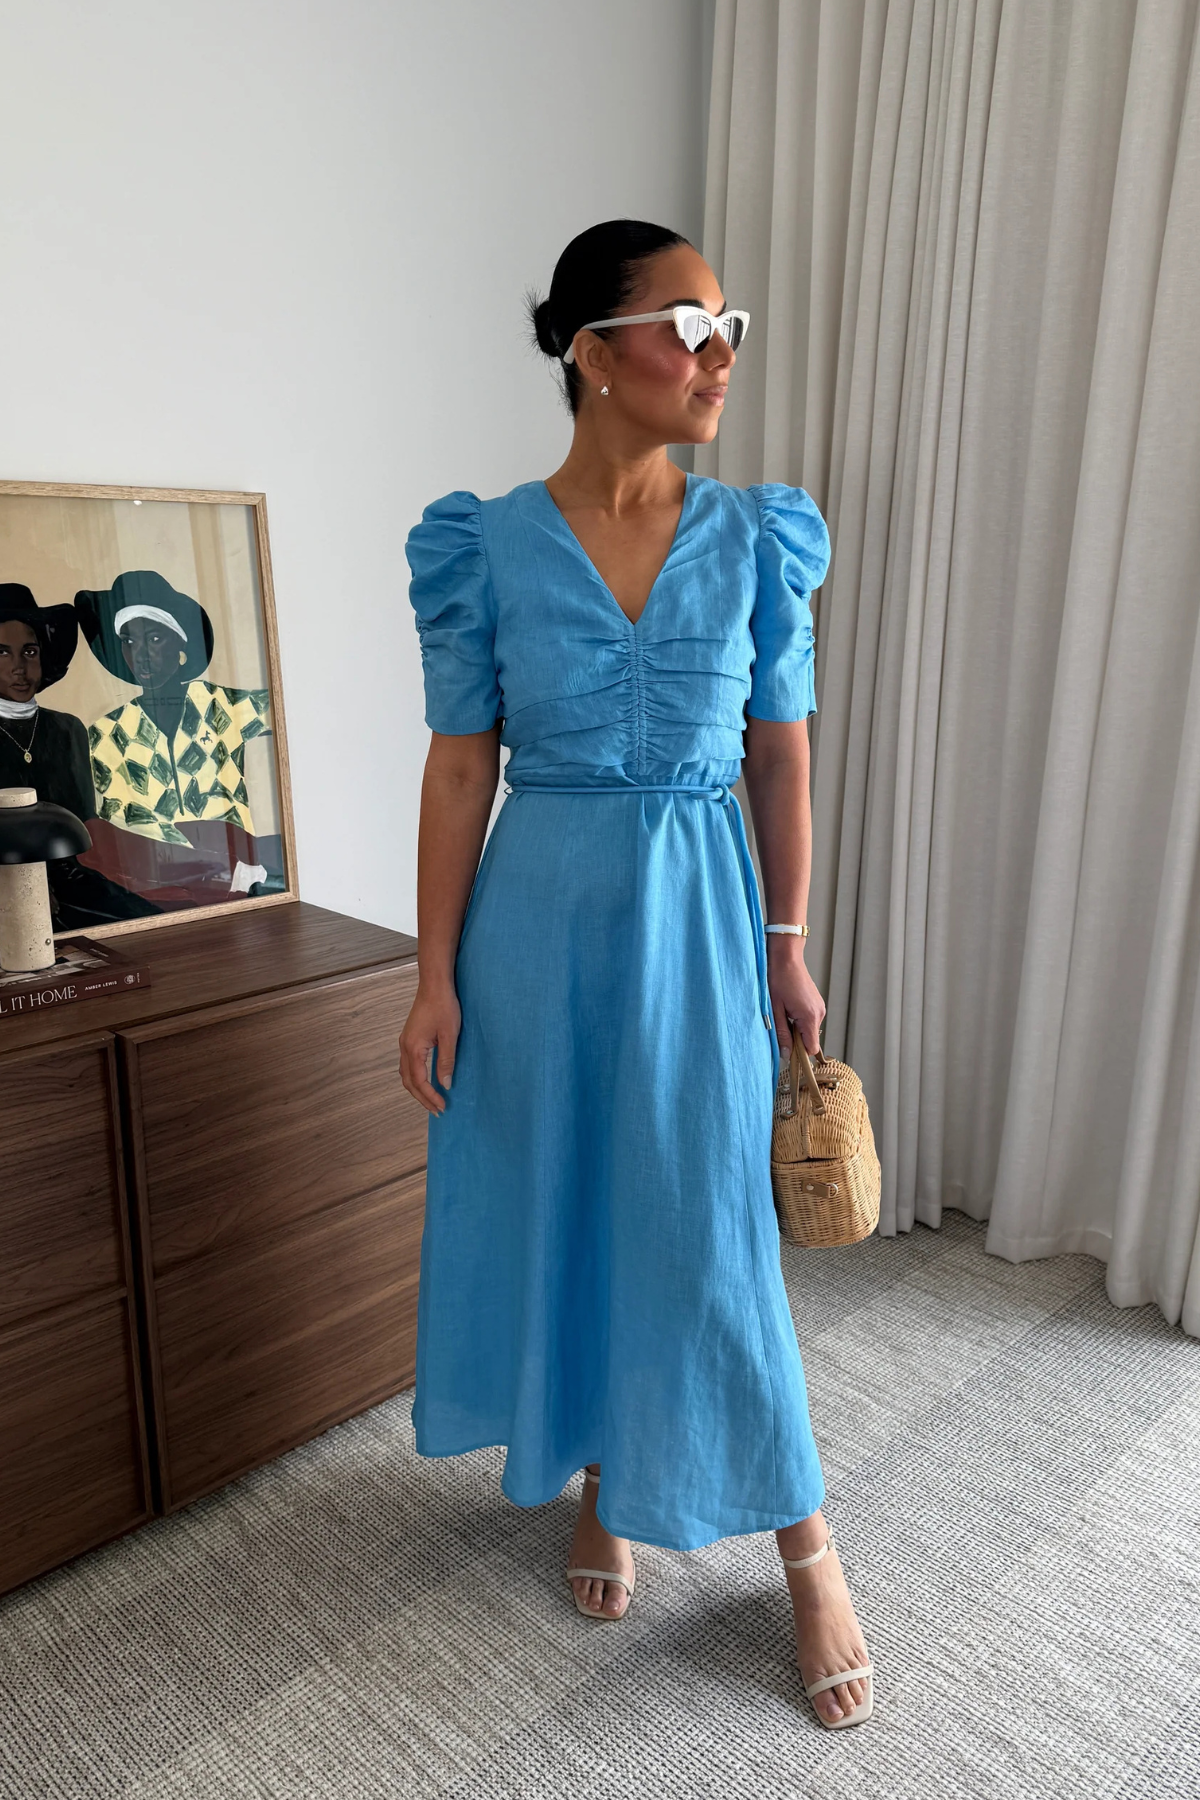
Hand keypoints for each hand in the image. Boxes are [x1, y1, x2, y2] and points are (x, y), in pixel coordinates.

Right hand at [399, 981, 460, 1114]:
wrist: (434, 984)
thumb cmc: (443, 1006)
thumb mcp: (449, 1035)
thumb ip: (446, 1061)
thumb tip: (445, 1084)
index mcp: (413, 1048)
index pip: (419, 1082)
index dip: (430, 1097)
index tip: (443, 1107)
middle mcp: (405, 1047)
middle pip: (409, 1082)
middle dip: (422, 1098)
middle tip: (437, 1110)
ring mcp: (405, 1042)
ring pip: (406, 1074)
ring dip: (418, 1089)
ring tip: (431, 1100)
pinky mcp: (410, 1038)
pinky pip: (408, 1064)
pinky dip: (415, 1077)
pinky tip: (426, 1080)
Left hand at [767, 941, 825, 1057]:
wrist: (786, 956)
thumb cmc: (778, 979)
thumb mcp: (775, 1009)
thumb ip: (782, 1034)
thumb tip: (786, 1054)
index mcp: (809, 1016)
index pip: (811, 1048)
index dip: (799, 1052)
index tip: (785, 1049)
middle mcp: (819, 1013)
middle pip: (810, 1039)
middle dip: (795, 1038)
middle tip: (779, 1024)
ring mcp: (820, 1007)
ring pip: (808, 1029)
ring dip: (796, 1027)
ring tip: (783, 1012)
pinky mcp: (817, 1002)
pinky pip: (809, 1019)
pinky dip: (799, 1019)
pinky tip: (788, 1007)